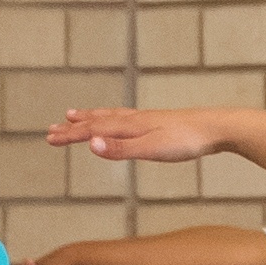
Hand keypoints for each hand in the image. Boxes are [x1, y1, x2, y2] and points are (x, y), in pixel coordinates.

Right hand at [49, 106, 232, 163]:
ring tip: (74, 115)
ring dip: (90, 117)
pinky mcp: (157, 122)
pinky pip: (125, 117)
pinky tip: (118, 121)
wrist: (217, 128)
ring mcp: (146, 119)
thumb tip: (90, 145)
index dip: (70, 135)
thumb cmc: (186, 141)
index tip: (49, 139)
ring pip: (110, 116)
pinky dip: (111, 117)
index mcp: (129, 126)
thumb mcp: (151, 149)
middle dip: (73, 127)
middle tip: (51, 129)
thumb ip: (120, 149)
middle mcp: (134, 119)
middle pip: (97, 121)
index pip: (92, 130)